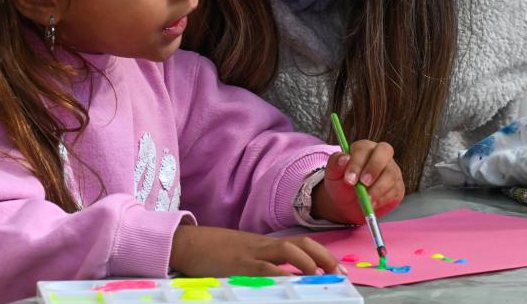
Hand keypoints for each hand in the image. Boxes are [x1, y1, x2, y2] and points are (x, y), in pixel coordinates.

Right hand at [169, 225, 342, 276]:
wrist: (187, 243)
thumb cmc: (214, 251)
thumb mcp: (242, 254)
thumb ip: (262, 263)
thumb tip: (284, 278)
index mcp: (265, 244)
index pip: (300, 243)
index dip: (321, 254)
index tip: (337, 268)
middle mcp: (263, 246)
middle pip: (300, 243)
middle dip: (322, 257)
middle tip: (339, 273)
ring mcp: (251, 253)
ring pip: (285, 251)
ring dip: (306, 262)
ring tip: (320, 276)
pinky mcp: (238, 264)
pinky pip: (263, 268)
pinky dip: (278, 275)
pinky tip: (289, 284)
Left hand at [312, 140, 404, 224]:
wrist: (347, 203)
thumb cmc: (341, 184)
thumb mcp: (333, 174)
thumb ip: (335, 164)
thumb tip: (344, 158)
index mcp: (363, 148)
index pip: (364, 149)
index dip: (357, 163)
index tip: (349, 179)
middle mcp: (380, 155)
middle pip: (385, 151)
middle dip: (374, 168)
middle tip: (363, 184)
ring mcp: (391, 170)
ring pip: (391, 173)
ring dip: (378, 188)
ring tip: (366, 200)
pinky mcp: (397, 187)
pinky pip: (395, 190)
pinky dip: (383, 199)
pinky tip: (373, 204)